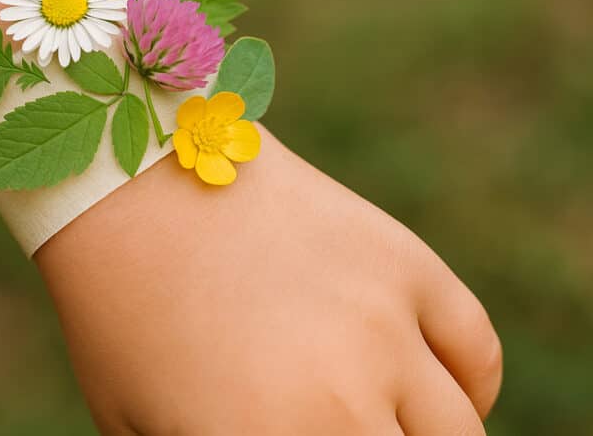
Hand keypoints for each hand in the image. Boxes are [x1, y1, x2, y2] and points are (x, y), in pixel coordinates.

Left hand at [36, 127, 501, 434]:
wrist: (129, 182)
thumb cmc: (119, 316)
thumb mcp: (142, 425)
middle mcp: (338, 400)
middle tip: (341, 427)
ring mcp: (380, 324)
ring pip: (456, 430)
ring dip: (429, 435)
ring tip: (389, 423)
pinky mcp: (401, 262)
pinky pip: (473, 350)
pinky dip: (468, 387)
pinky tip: (432, 396)